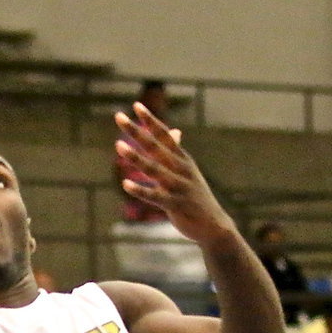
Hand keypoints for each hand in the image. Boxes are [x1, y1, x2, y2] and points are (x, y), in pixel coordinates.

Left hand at [115, 103, 232, 245]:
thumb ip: (177, 152)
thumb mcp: (187, 172)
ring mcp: (179, 186)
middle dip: (137, 131)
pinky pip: (155, 196)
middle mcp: (181, 169)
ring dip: (136, 158)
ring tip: (118, 146)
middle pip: (156, 146)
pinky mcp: (176, 205)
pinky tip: (126, 184)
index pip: (165, 136)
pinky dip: (141, 190)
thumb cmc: (195, 197)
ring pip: (154, 169)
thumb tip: (175, 131)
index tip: (136, 106)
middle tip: (119, 117)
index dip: (151, 121)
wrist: (213, 226)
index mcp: (182, 159)